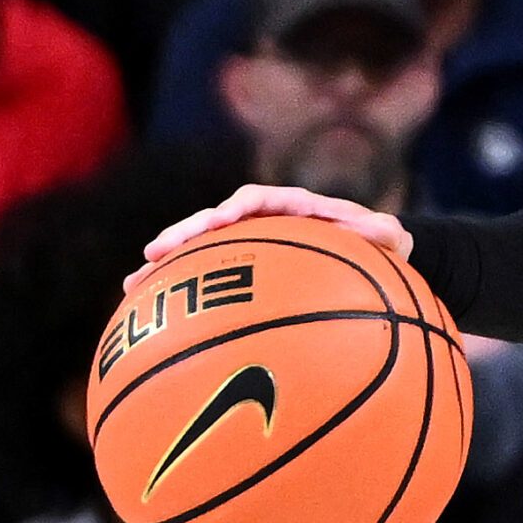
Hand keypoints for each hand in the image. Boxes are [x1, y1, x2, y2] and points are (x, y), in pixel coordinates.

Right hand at [125, 184, 412, 292]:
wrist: (375, 259)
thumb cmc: (384, 247)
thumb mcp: (390, 237)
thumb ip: (384, 233)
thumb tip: (386, 232)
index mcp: (294, 207)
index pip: (256, 200)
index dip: (232, 211)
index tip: (214, 225)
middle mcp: (266, 223)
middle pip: (215, 224)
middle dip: (183, 237)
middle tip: (149, 256)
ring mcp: (253, 248)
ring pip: (204, 252)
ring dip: (168, 265)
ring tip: (132, 286)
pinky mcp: (248, 274)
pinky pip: (211, 280)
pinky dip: (185, 295)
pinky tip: (157, 322)